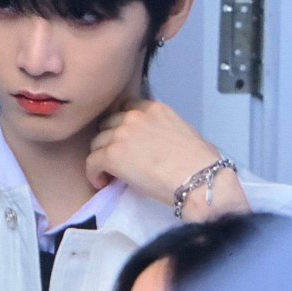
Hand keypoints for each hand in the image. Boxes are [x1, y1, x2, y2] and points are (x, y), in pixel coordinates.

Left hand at [86, 100, 248, 219]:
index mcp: (153, 108)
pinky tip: (102, 182)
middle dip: (110, 141)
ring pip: (97, 143)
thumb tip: (153, 144)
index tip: (124, 139)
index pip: (125, 108)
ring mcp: (121, 134)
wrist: (198, 179)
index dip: (121, 125)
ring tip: (109, 173)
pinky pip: (91, 162)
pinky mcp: (112, 155)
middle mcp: (134, 117)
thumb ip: (161, 129)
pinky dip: (93, 174)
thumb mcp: (182, 130)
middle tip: (117, 158)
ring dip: (101, 157)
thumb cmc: (200, 161)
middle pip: (107, 125)